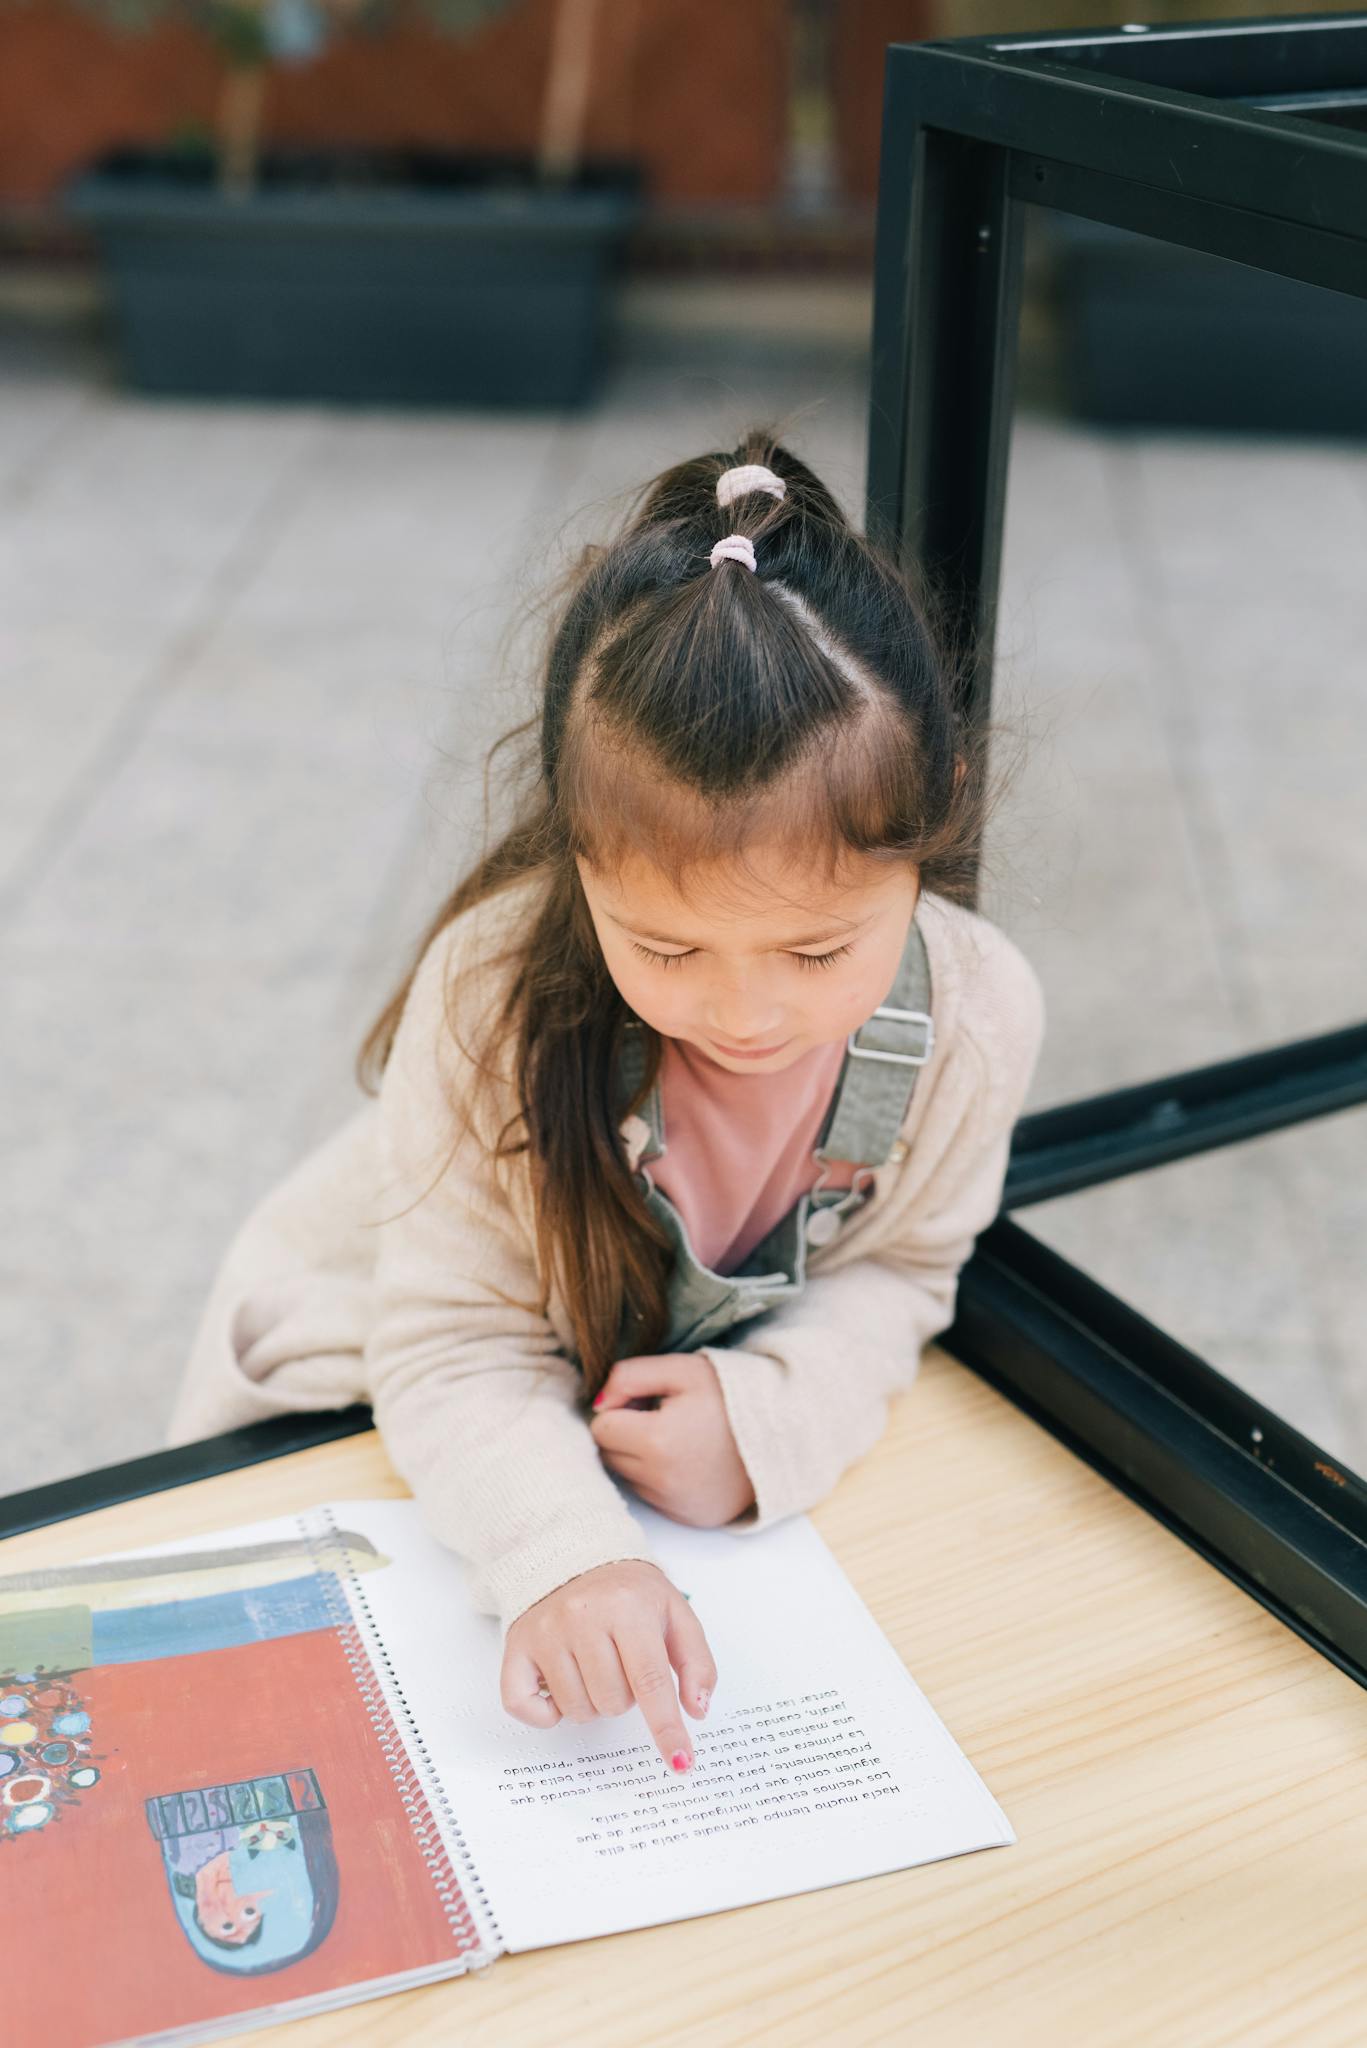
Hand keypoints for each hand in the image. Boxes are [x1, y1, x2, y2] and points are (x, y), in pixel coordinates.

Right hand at [501, 1559, 716, 1770]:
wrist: (574, 1557)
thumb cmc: (629, 1593)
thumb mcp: (675, 1613)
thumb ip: (697, 1661)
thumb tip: (697, 1711)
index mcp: (628, 1607)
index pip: (650, 1680)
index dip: (666, 1727)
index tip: (680, 1763)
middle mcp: (582, 1617)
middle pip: (613, 1701)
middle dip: (625, 1696)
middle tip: (621, 1663)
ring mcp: (545, 1632)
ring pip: (577, 1710)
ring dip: (592, 1701)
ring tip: (593, 1666)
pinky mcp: (516, 1646)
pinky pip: (524, 1708)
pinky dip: (546, 1713)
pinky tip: (560, 1686)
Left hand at [589, 1352, 756, 1527]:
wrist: (783, 1432)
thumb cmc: (731, 1396)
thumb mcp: (682, 1369)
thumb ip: (629, 1376)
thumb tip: (598, 1403)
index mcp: (656, 1441)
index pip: (601, 1429)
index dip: (619, 1409)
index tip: (646, 1401)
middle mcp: (662, 1481)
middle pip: (610, 1456)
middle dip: (625, 1434)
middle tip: (661, 1416)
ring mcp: (675, 1505)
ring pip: (628, 1478)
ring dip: (640, 1458)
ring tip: (676, 1437)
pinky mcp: (687, 1518)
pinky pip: (652, 1497)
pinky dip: (659, 1479)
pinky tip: (686, 1460)